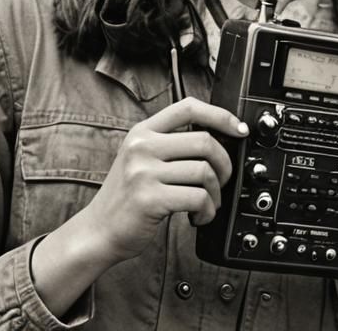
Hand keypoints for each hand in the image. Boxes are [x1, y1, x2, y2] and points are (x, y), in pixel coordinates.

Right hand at [31, 97, 247, 316]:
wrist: (98, 231)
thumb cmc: (126, 198)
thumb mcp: (140, 160)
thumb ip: (170, 146)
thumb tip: (218, 141)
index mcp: (142, 132)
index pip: (188, 107)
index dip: (221, 115)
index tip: (238, 129)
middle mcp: (142, 147)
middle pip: (205, 141)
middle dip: (224, 164)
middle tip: (221, 181)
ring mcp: (144, 172)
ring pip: (204, 171)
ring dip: (215, 193)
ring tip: (206, 204)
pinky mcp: (150, 199)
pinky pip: (198, 198)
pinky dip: (207, 211)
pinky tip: (198, 217)